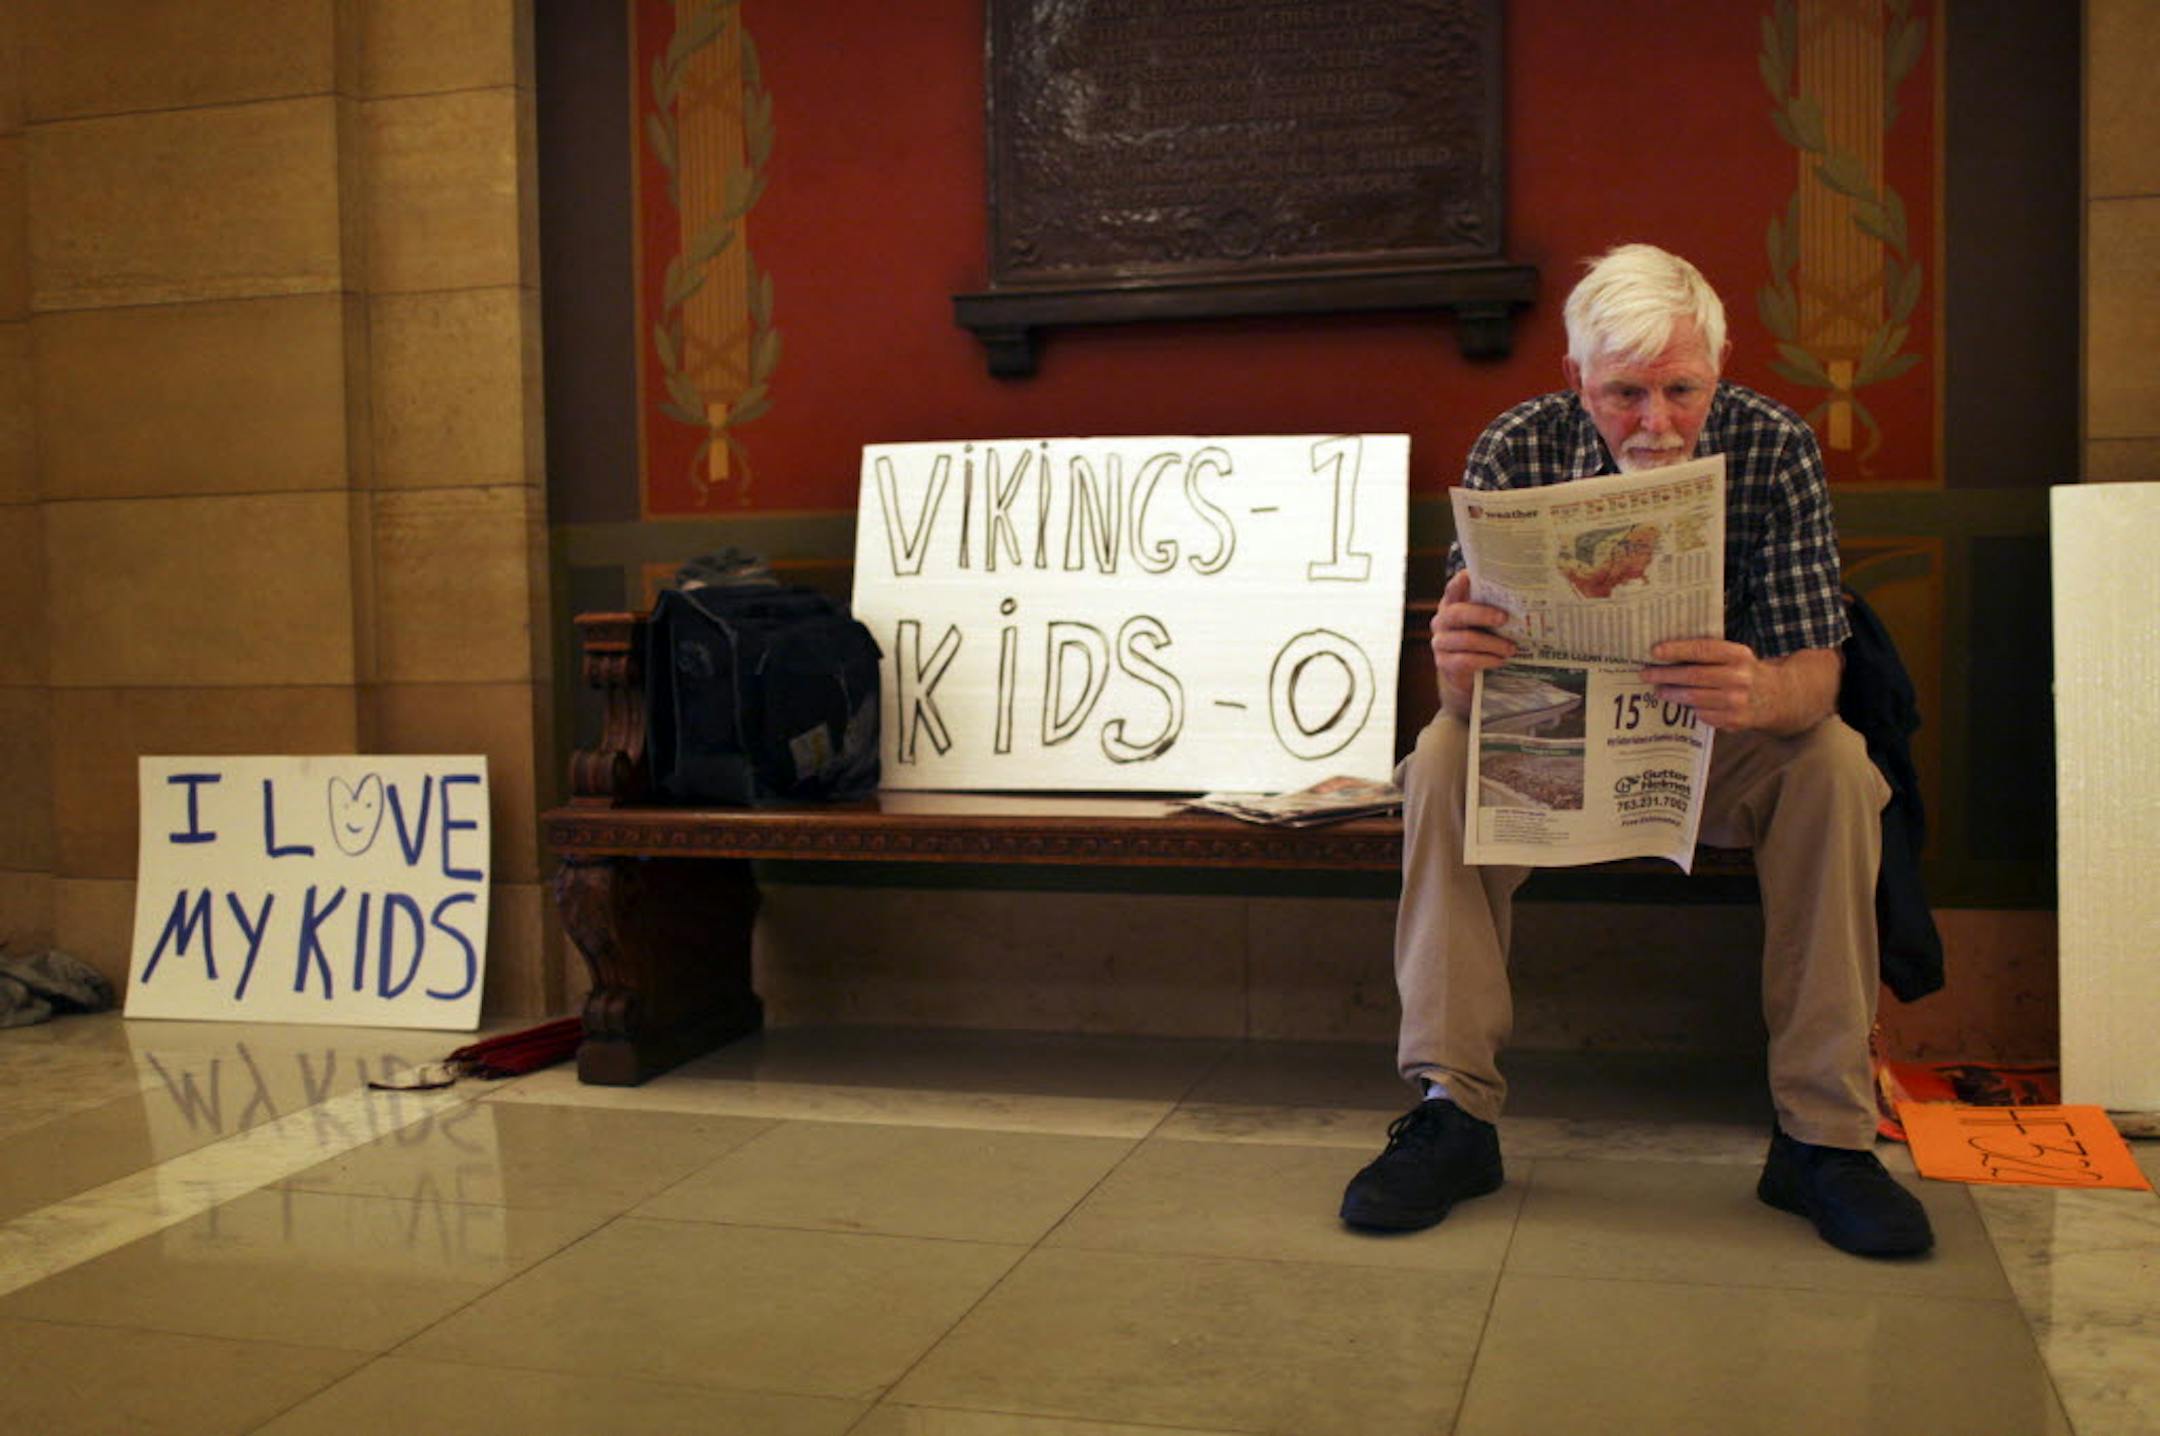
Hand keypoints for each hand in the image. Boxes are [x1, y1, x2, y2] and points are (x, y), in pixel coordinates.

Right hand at [1431, 570, 1514, 717]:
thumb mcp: (1488, 622)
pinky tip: (1500, 661)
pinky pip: (1465, 661)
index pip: (1452, 589)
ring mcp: (1440, 642)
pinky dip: (1486, 660)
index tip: (1470, 575)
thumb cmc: (1483, 641)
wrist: (1470, 675)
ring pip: (1465, 639)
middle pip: (1458, 614)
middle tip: (1505, 618)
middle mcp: (1442, 621)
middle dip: (1482, 614)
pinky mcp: (1444, 663)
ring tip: (1511, 648)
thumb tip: (1525, 596)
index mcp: (1452, 605)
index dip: (1459, 582)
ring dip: (1492, 644)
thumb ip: (1495, 608)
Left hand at [1641, 639, 1838, 734]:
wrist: (1780, 697)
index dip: (1677, 650)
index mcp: (1739, 655)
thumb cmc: (1747, 672)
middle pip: (1693, 676)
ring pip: (1694, 698)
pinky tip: (1684, 704)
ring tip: (1659, 690)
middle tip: (1645, 674)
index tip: (1654, 651)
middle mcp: (1740, 678)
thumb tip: (1667, 652)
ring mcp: (1738, 702)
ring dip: (1672, 694)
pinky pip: (1703, 715)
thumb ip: (1710, 654)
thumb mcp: (1736, 656)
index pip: (1703, 650)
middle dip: (1665, 675)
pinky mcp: (1735, 721)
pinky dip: (1691, 709)